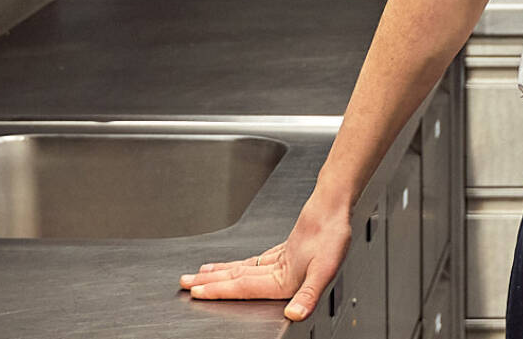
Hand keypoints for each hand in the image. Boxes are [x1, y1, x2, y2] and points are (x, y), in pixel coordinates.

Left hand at [179, 193, 351, 320]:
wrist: (337, 208)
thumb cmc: (335, 234)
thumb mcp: (325, 266)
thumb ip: (309, 293)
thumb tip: (295, 314)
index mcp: (288, 286)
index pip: (245, 289)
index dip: (219, 290)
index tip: (197, 290)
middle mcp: (282, 280)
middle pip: (238, 284)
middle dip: (211, 284)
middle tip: (186, 285)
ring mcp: (281, 268)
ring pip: (242, 274)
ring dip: (218, 276)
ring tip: (196, 278)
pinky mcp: (283, 256)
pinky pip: (252, 264)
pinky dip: (235, 266)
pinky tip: (224, 267)